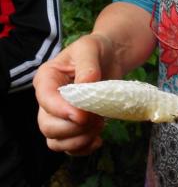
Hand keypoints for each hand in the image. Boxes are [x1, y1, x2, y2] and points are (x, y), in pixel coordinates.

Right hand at [33, 34, 120, 154]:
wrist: (110, 57)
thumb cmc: (96, 49)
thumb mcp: (90, 49)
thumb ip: (87, 66)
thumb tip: (86, 84)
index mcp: (47, 78)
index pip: (46, 100)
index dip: (62, 111)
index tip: (83, 115)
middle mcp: (48, 99)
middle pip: (48, 126)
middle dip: (73, 128)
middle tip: (97, 118)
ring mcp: (59, 115)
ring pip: (56, 141)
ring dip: (79, 139)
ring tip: (99, 125)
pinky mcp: (72, 126)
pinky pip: (69, 147)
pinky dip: (83, 148)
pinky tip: (98, 140)